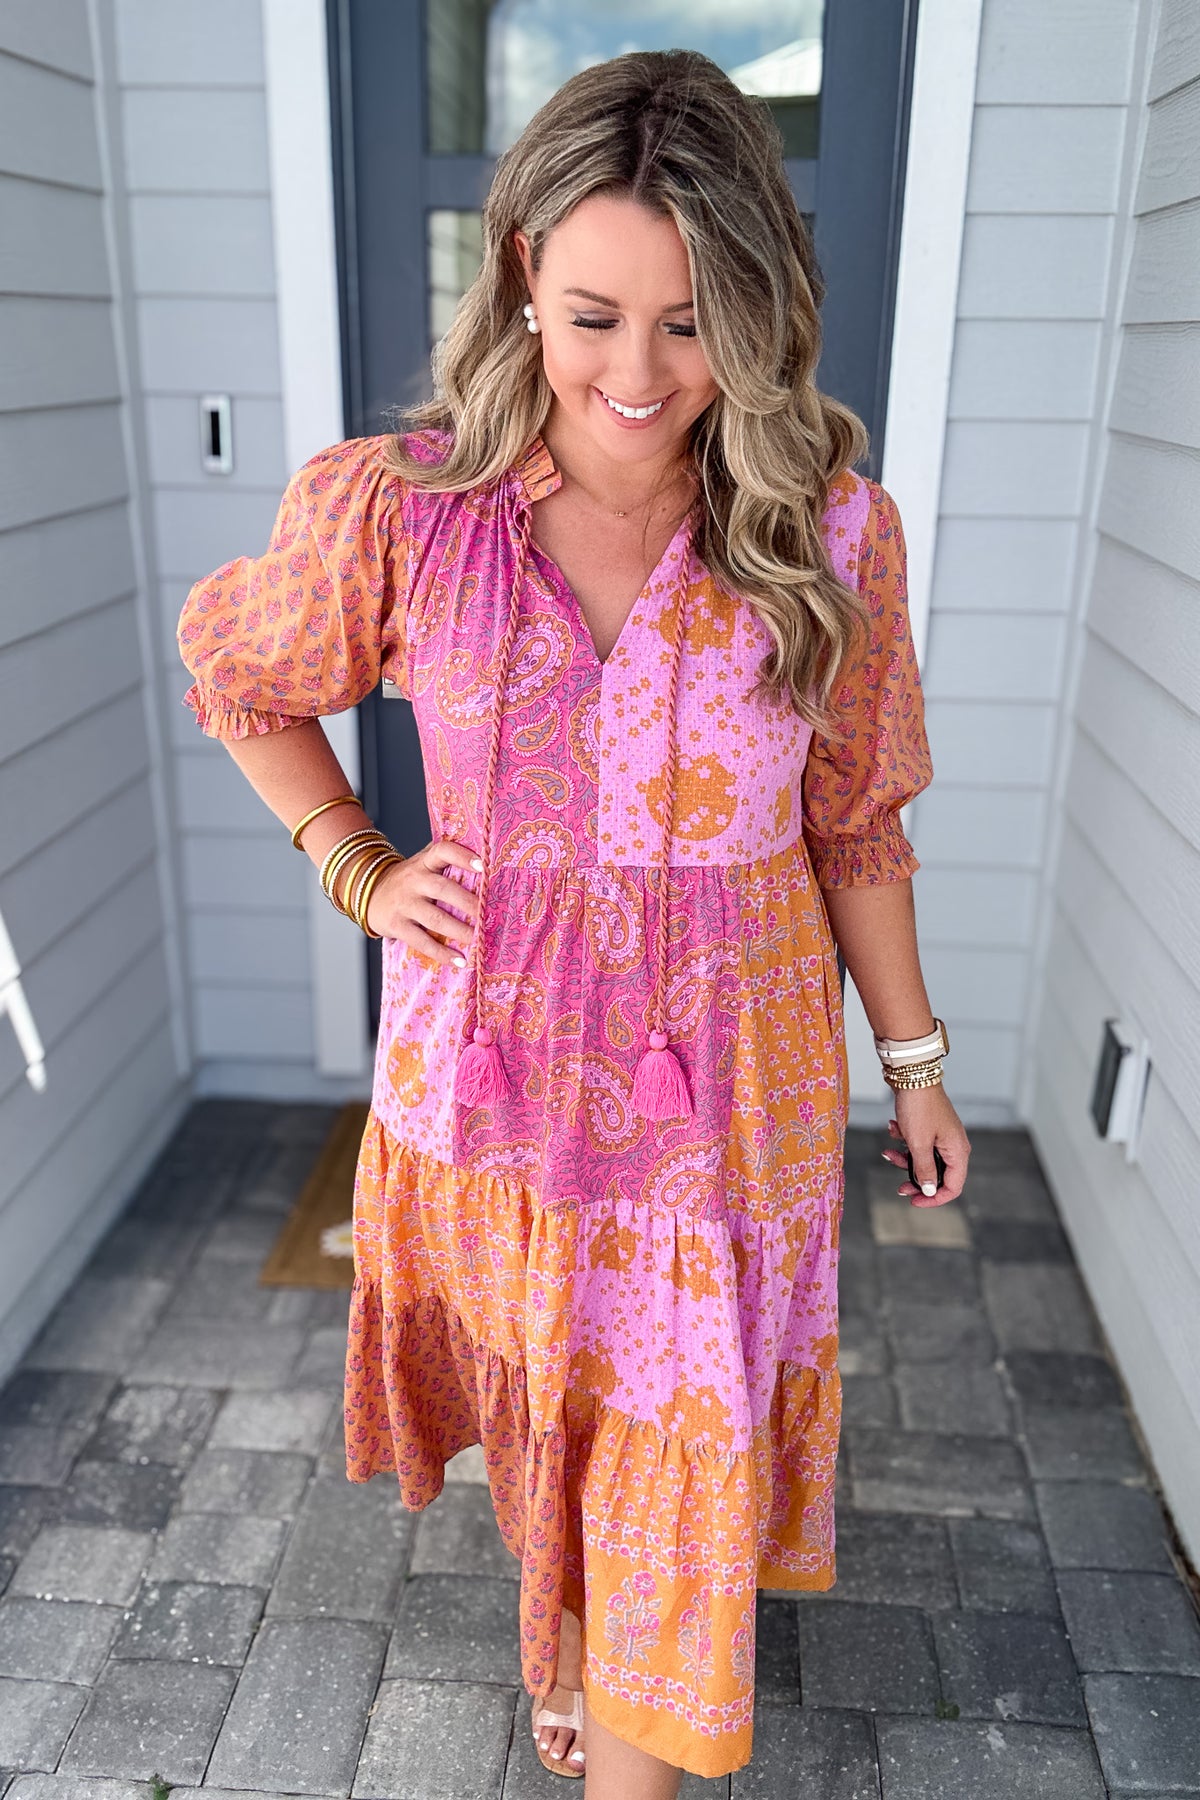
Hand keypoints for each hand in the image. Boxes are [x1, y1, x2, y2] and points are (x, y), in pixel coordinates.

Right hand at [359, 839, 480, 965]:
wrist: (369, 894)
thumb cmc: (409, 881)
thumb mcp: (423, 863)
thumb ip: (447, 859)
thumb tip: (488, 860)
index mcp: (424, 862)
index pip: (443, 851)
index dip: (462, 856)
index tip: (483, 866)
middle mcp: (414, 880)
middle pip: (443, 888)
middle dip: (468, 902)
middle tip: (488, 915)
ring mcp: (404, 904)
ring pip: (434, 918)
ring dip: (459, 930)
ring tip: (478, 939)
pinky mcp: (396, 925)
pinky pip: (422, 941)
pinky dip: (442, 953)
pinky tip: (460, 960)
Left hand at [881, 1085, 969, 1205]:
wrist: (911, 1074)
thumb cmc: (918, 1107)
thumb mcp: (918, 1144)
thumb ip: (924, 1170)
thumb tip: (929, 1191)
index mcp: (958, 1151)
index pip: (953, 1187)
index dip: (934, 1199)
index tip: (914, 1201)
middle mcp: (954, 1145)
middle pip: (938, 1175)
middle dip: (916, 1180)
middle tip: (899, 1187)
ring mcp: (943, 1136)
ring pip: (924, 1160)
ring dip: (904, 1160)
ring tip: (887, 1152)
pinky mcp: (930, 1127)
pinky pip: (918, 1144)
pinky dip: (904, 1142)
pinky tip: (893, 1129)